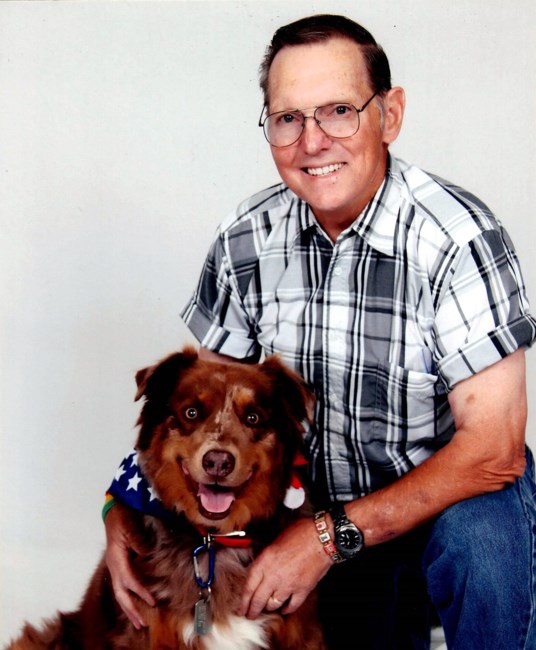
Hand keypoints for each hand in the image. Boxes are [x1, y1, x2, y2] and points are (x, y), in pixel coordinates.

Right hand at [104, 502, 155, 628]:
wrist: (114, 509)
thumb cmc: (122, 516)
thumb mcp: (129, 525)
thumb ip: (138, 540)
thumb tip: (146, 555)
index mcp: (116, 557)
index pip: (128, 580)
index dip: (140, 592)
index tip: (151, 602)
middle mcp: (114, 565)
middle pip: (120, 593)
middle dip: (130, 610)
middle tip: (142, 625)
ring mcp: (115, 566)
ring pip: (120, 592)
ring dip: (129, 607)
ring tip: (138, 622)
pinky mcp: (119, 564)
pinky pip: (123, 585)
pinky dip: (129, 596)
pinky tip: (136, 602)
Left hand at [240, 517, 331, 618]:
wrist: (322, 537)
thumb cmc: (301, 532)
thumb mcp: (275, 540)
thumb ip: (267, 557)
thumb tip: (261, 568)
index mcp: (265, 561)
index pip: (248, 587)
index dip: (243, 601)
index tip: (241, 607)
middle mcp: (274, 575)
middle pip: (258, 600)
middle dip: (252, 611)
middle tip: (250, 615)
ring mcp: (288, 585)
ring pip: (273, 605)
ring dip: (269, 607)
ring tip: (267, 608)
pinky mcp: (302, 590)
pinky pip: (292, 606)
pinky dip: (287, 609)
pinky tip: (284, 609)